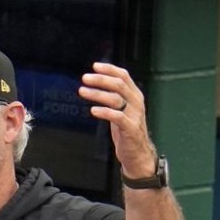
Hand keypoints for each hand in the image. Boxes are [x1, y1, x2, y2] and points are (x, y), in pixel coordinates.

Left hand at [79, 62, 157, 179]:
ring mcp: (134, 115)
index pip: (124, 76)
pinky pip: (117, 117)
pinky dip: (105, 112)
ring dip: (97, 93)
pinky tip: (93, 110)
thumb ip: (114, 97)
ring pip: (116, 98)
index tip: (94, 66)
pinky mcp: (130, 128)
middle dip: (101, 79)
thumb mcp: (122, 110)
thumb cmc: (127, 131)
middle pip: (119, 84)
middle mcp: (136, 102)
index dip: (109, 69)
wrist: (137, 153)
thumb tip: (98, 83)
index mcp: (134, 95)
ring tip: (82, 91)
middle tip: (85, 78)